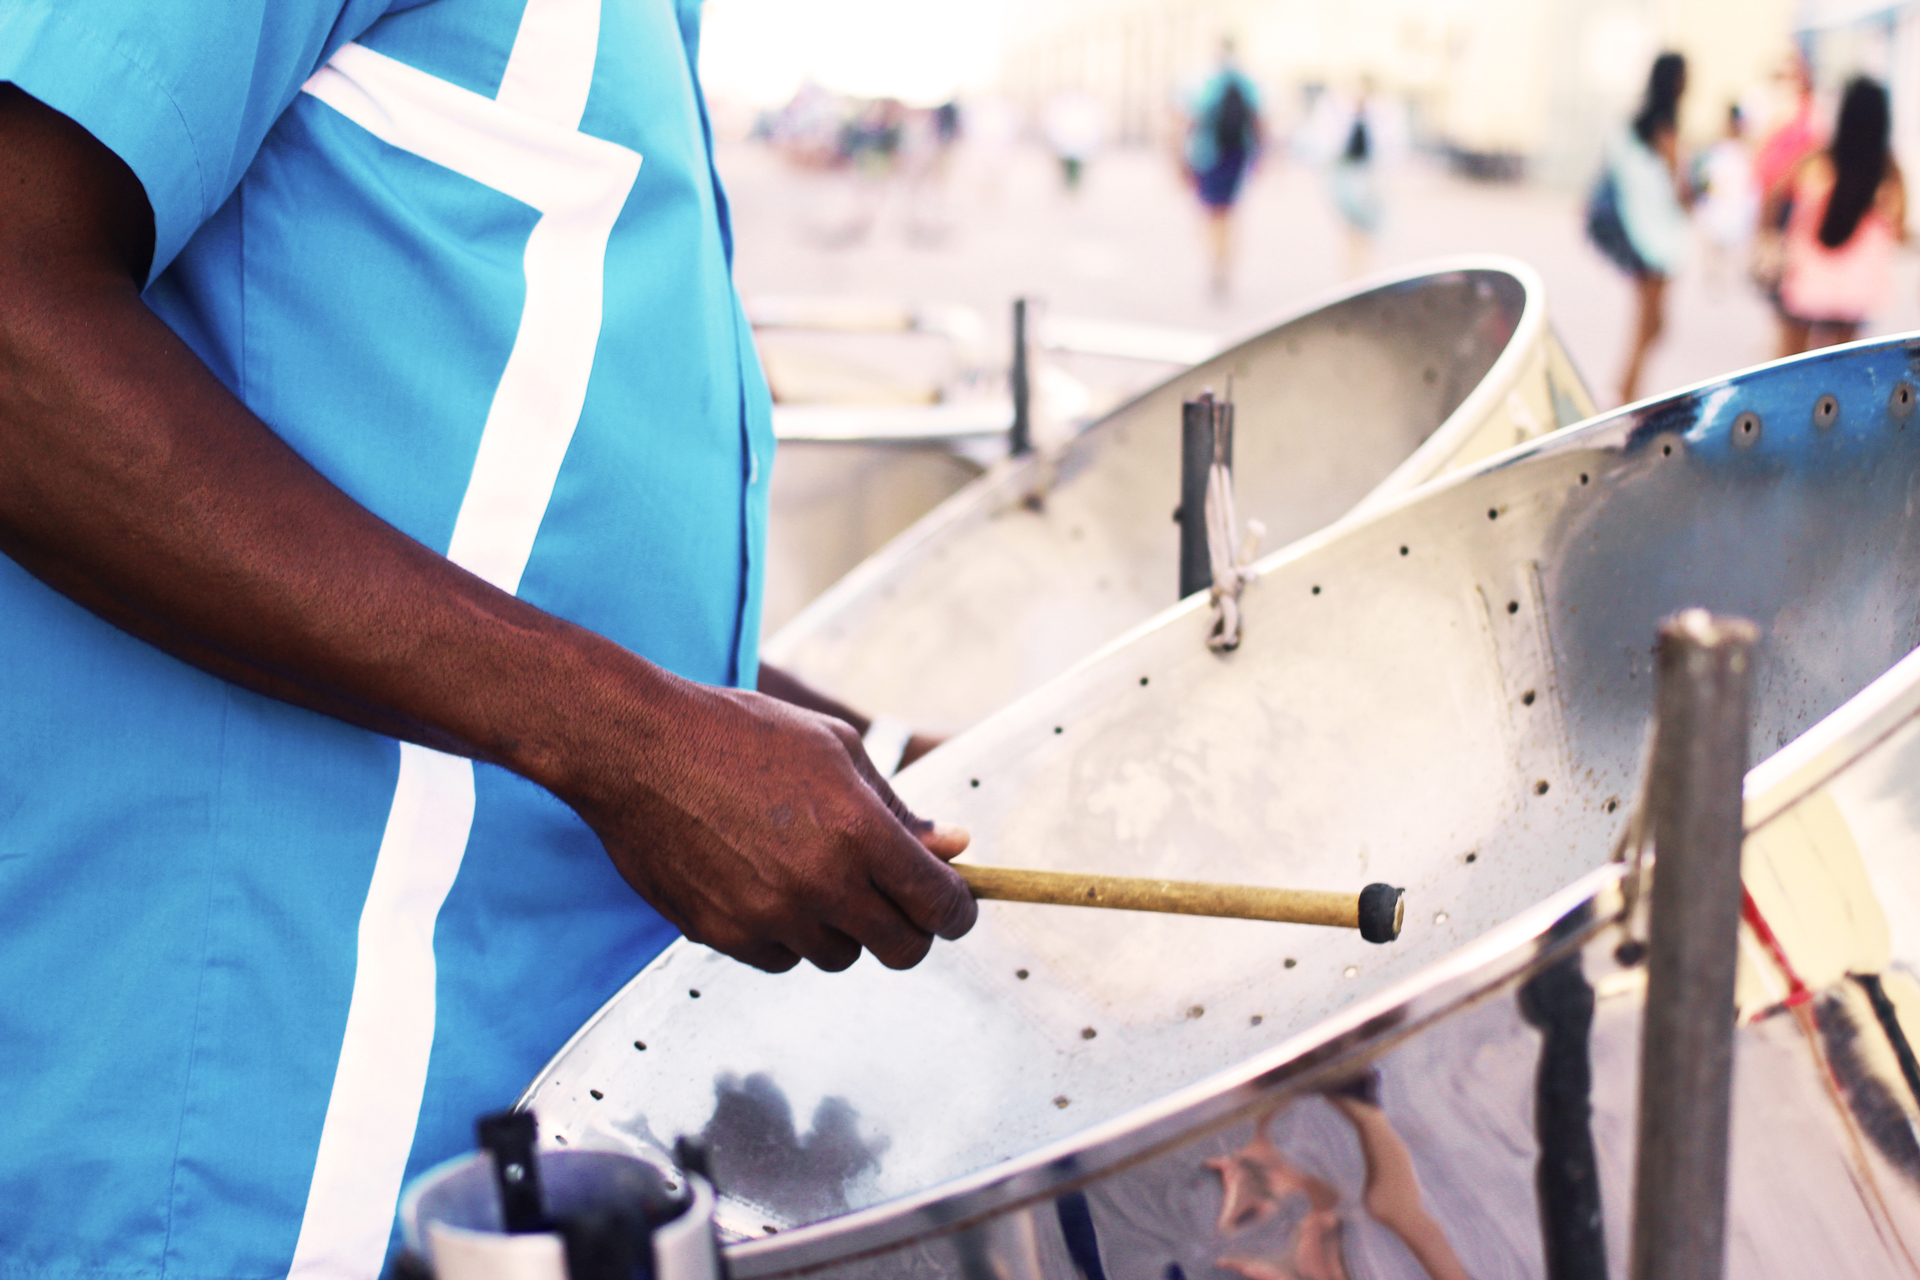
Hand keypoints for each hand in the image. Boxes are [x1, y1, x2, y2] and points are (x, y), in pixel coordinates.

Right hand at [565, 679, 975, 973]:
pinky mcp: (723, 936)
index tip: (954, 908)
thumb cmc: (738, 734)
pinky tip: (764, 884)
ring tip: (809, 872)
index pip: (939, 905)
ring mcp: (768, 916)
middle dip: (908, 928)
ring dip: (841, 928)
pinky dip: (786, 934)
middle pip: (900, 949)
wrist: (636, 749)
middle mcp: (819, 884)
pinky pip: (781, 959)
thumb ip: (898, 808)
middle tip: (893, 901)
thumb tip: (955, 846)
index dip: (957, 912)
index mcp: (858, 831)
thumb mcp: (835, 750)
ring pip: (838, 956)